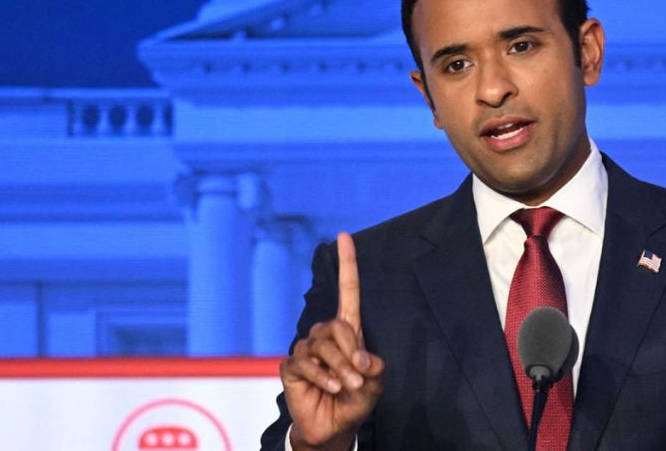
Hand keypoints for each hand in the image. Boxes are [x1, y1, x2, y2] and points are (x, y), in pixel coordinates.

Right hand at [280, 232, 385, 450]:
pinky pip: (304, 363)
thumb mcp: (374, 384)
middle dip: (350, 353)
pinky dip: (321, 377)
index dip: (347, 264)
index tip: (344, 236)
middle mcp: (325, 335)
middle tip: (359, 377)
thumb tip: (363, 358)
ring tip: (346, 387)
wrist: (334, 427)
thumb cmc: (355, 401)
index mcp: (348, 331)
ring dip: (339, 369)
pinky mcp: (290, 366)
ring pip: (321, 346)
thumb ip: (374, 368)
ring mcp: (306, 348)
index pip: (347, 291)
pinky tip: (331, 388)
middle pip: (337, 326)